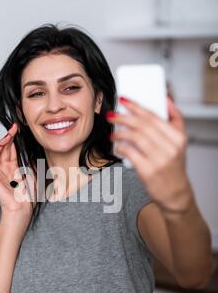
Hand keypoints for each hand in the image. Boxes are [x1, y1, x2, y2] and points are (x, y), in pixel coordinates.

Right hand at [0, 123, 35, 217]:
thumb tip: (34, 148)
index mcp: (13, 168)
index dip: (14, 139)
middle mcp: (4, 169)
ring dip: (1, 143)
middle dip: (8, 137)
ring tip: (8, 135)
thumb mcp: (34, 175)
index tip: (18, 130)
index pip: (12, 150)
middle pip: (4, 149)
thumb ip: (32, 162)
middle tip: (14, 128)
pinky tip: (0, 147)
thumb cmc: (28, 197)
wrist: (22, 209)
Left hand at [106, 96, 194, 212]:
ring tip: (113, 131)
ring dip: (120, 132)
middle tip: (112, 115)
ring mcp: (159, 160)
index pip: (154, 116)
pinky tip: (117, 145)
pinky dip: (121, 147)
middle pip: (143, 125)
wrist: (175, 193)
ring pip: (135, 137)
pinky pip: (130, 153)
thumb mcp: (180, 141)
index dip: (136, 106)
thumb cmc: (173, 165)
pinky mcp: (148, 171)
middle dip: (124, 117)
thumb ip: (175, 118)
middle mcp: (170, 147)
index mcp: (178, 137)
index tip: (124, 100)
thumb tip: (166, 99)